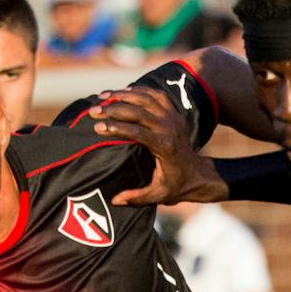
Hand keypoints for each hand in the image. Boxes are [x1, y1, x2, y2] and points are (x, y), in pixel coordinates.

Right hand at [88, 87, 227, 207]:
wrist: (197, 173)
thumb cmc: (175, 185)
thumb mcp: (158, 195)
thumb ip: (137, 197)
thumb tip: (114, 200)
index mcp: (165, 146)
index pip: (138, 132)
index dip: (117, 128)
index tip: (97, 127)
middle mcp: (170, 128)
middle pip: (138, 111)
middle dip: (113, 108)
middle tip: (93, 111)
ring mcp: (173, 117)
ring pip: (145, 98)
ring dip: (122, 95)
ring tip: (101, 96)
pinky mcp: (173, 112)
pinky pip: (154, 94)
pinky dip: (137, 91)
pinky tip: (120, 92)